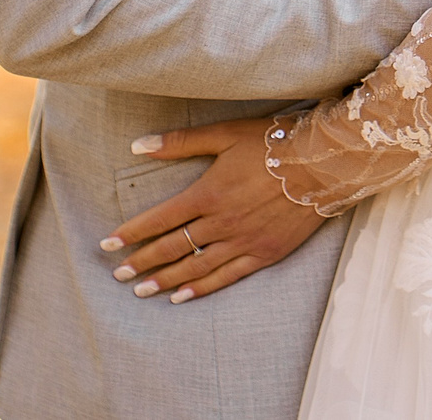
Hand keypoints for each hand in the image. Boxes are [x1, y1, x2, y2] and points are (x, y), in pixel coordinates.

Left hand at [99, 118, 323, 304]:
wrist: (323, 164)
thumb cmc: (274, 142)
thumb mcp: (225, 133)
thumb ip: (181, 142)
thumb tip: (138, 145)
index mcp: (208, 192)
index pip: (159, 219)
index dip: (131, 233)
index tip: (108, 245)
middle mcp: (221, 222)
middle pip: (172, 247)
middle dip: (141, 262)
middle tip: (117, 275)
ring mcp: (243, 241)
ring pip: (195, 267)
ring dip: (164, 280)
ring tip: (141, 291)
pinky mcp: (263, 254)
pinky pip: (226, 277)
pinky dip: (201, 288)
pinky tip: (181, 297)